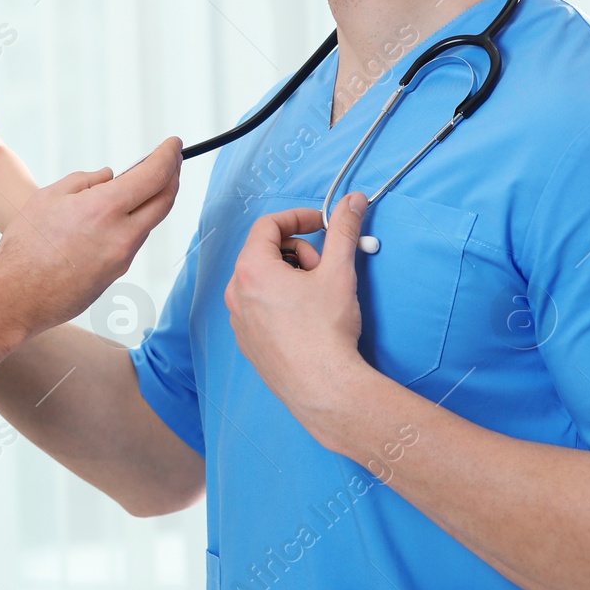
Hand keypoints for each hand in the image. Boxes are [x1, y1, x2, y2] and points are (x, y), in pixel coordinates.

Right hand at [0, 136, 180, 339]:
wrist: (17, 296)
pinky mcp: (116, 274)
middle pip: (165, 200)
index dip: (168, 155)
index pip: (154, 176)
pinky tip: (120, 215)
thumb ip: (84, 181)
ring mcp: (122, 258)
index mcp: (105, 208)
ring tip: (143, 184)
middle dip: (173, 176)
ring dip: (153, 200)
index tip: (174, 144)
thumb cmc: (25, 246)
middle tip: (171, 160)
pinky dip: (134, 222)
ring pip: (149, 222)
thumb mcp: (49, 197)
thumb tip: (109, 176)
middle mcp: (123, 234)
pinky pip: (133, 241)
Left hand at [224, 192, 372, 422]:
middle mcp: (237, 291)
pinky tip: (308, 319)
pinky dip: (283, 301)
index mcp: (251, 268)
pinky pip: (261, 306)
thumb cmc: (326, 332)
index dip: (299, 218)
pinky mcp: (247, 340)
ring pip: (264, 280)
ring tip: (319, 297)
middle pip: (267, 252)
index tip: (322, 224)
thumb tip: (353, 202)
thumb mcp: (338, 272)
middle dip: (300, 253)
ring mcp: (239, 318)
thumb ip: (343, 230)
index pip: (269, 225)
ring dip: (292, 277)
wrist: (323, 387)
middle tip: (326, 270)